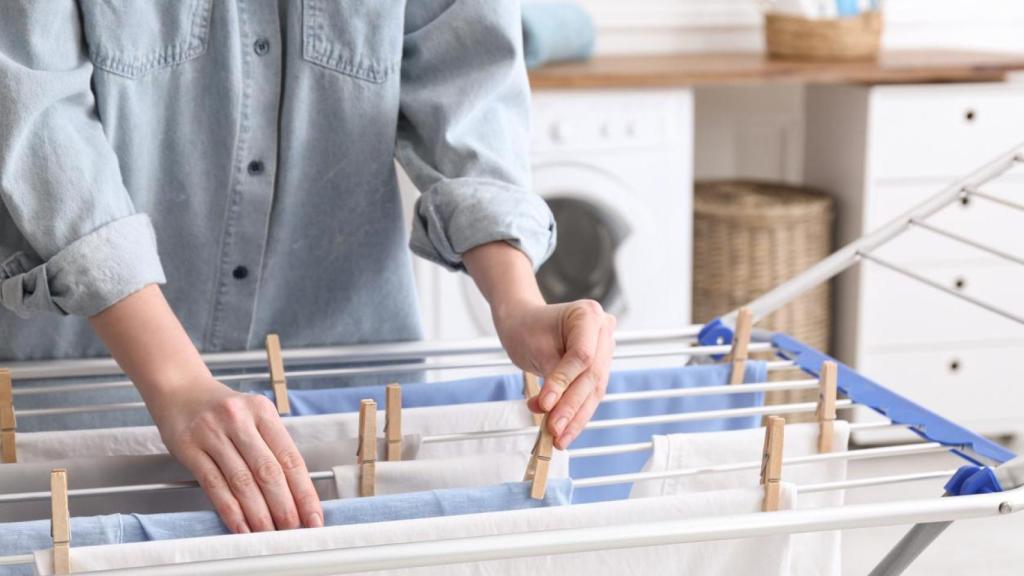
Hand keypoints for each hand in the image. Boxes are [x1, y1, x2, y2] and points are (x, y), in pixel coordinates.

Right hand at [150, 378, 323, 533]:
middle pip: (268, 471)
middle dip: (284, 507)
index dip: (304, 492)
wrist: (180, 390)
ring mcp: (212, 433)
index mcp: (263, 411)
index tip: (313, 516)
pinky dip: (230, 510)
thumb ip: (272, 446)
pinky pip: (214, 485)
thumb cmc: (222, 409)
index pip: (290, 458)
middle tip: (293, 530)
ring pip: (241, 481)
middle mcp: (239, 420)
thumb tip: (295, 492)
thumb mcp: (253, 415)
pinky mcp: (189, 448)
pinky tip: (241, 527)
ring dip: (258, 514)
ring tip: (269, 534)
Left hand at [494, 299, 615, 448]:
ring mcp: (604, 350)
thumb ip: (551, 377)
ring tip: (558, 437)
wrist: (523, 323)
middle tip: (553, 428)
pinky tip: (565, 431)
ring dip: (575, 417)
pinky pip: (589, 394)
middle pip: (591, 375)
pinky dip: (576, 413)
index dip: (564, 383)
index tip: (545, 404)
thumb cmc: (526, 327)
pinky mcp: (598, 368)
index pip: (582, 355)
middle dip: (570, 406)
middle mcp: (603, 331)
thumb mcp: (535, 349)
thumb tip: (555, 409)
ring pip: (593, 390)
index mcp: (588, 315)